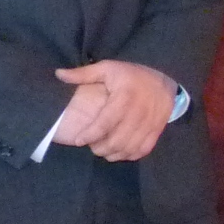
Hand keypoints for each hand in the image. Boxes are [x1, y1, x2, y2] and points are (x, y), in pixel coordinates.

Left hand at [51, 59, 175, 161]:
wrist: (165, 77)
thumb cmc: (131, 74)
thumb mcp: (107, 68)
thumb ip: (83, 74)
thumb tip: (58, 74)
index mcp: (125, 97)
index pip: (106, 122)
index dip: (91, 134)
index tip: (79, 140)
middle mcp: (139, 111)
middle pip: (118, 139)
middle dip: (101, 148)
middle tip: (91, 147)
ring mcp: (150, 122)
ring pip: (130, 147)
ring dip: (114, 153)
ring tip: (103, 151)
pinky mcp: (157, 130)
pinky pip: (143, 149)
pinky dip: (130, 155)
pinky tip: (120, 152)